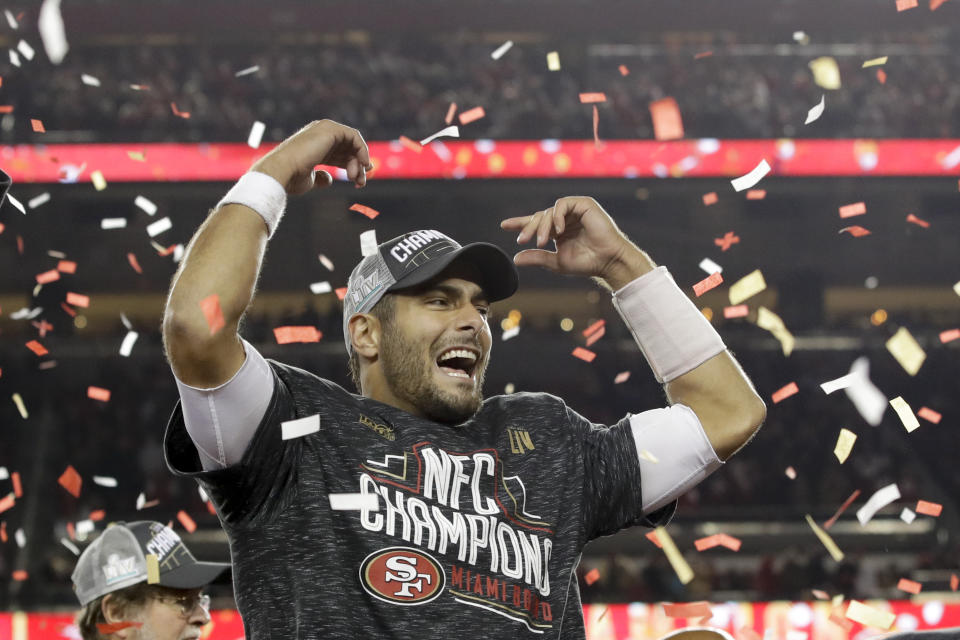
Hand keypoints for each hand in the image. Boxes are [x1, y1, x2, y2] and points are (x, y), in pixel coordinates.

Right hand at [250, 119, 372, 195]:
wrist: (283, 171)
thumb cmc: (292, 177)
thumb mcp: (310, 178)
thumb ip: (321, 177)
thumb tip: (329, 179)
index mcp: (314, 145)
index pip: (339, 153)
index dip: (351, 165)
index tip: (360, 180)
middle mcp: (319, 134)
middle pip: (347, 148)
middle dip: (358, 166)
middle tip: (361, 183)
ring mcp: (325, 129)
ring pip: (352, 144)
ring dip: (360, 162)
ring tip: (358, 180)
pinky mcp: (330, 129)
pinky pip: (354, 137)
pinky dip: (362, 150)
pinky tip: (363, 165)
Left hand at [500, 196, 654, 287]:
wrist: (608, 261)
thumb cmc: (586, 263)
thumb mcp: (556, 262)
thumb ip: (537, 257)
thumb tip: (515, 258)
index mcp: (559, 231)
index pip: (536, 223)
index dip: (521, 223)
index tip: (504, 225)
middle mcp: (565, 219)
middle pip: (539, 217)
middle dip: (528, 227)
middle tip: (522, 239)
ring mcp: (574, 210)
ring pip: (548, 212)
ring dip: (542, 226)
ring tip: (542, 241)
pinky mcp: (583, 204)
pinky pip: (562, 205)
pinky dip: (556, 217)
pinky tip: (558, 231)